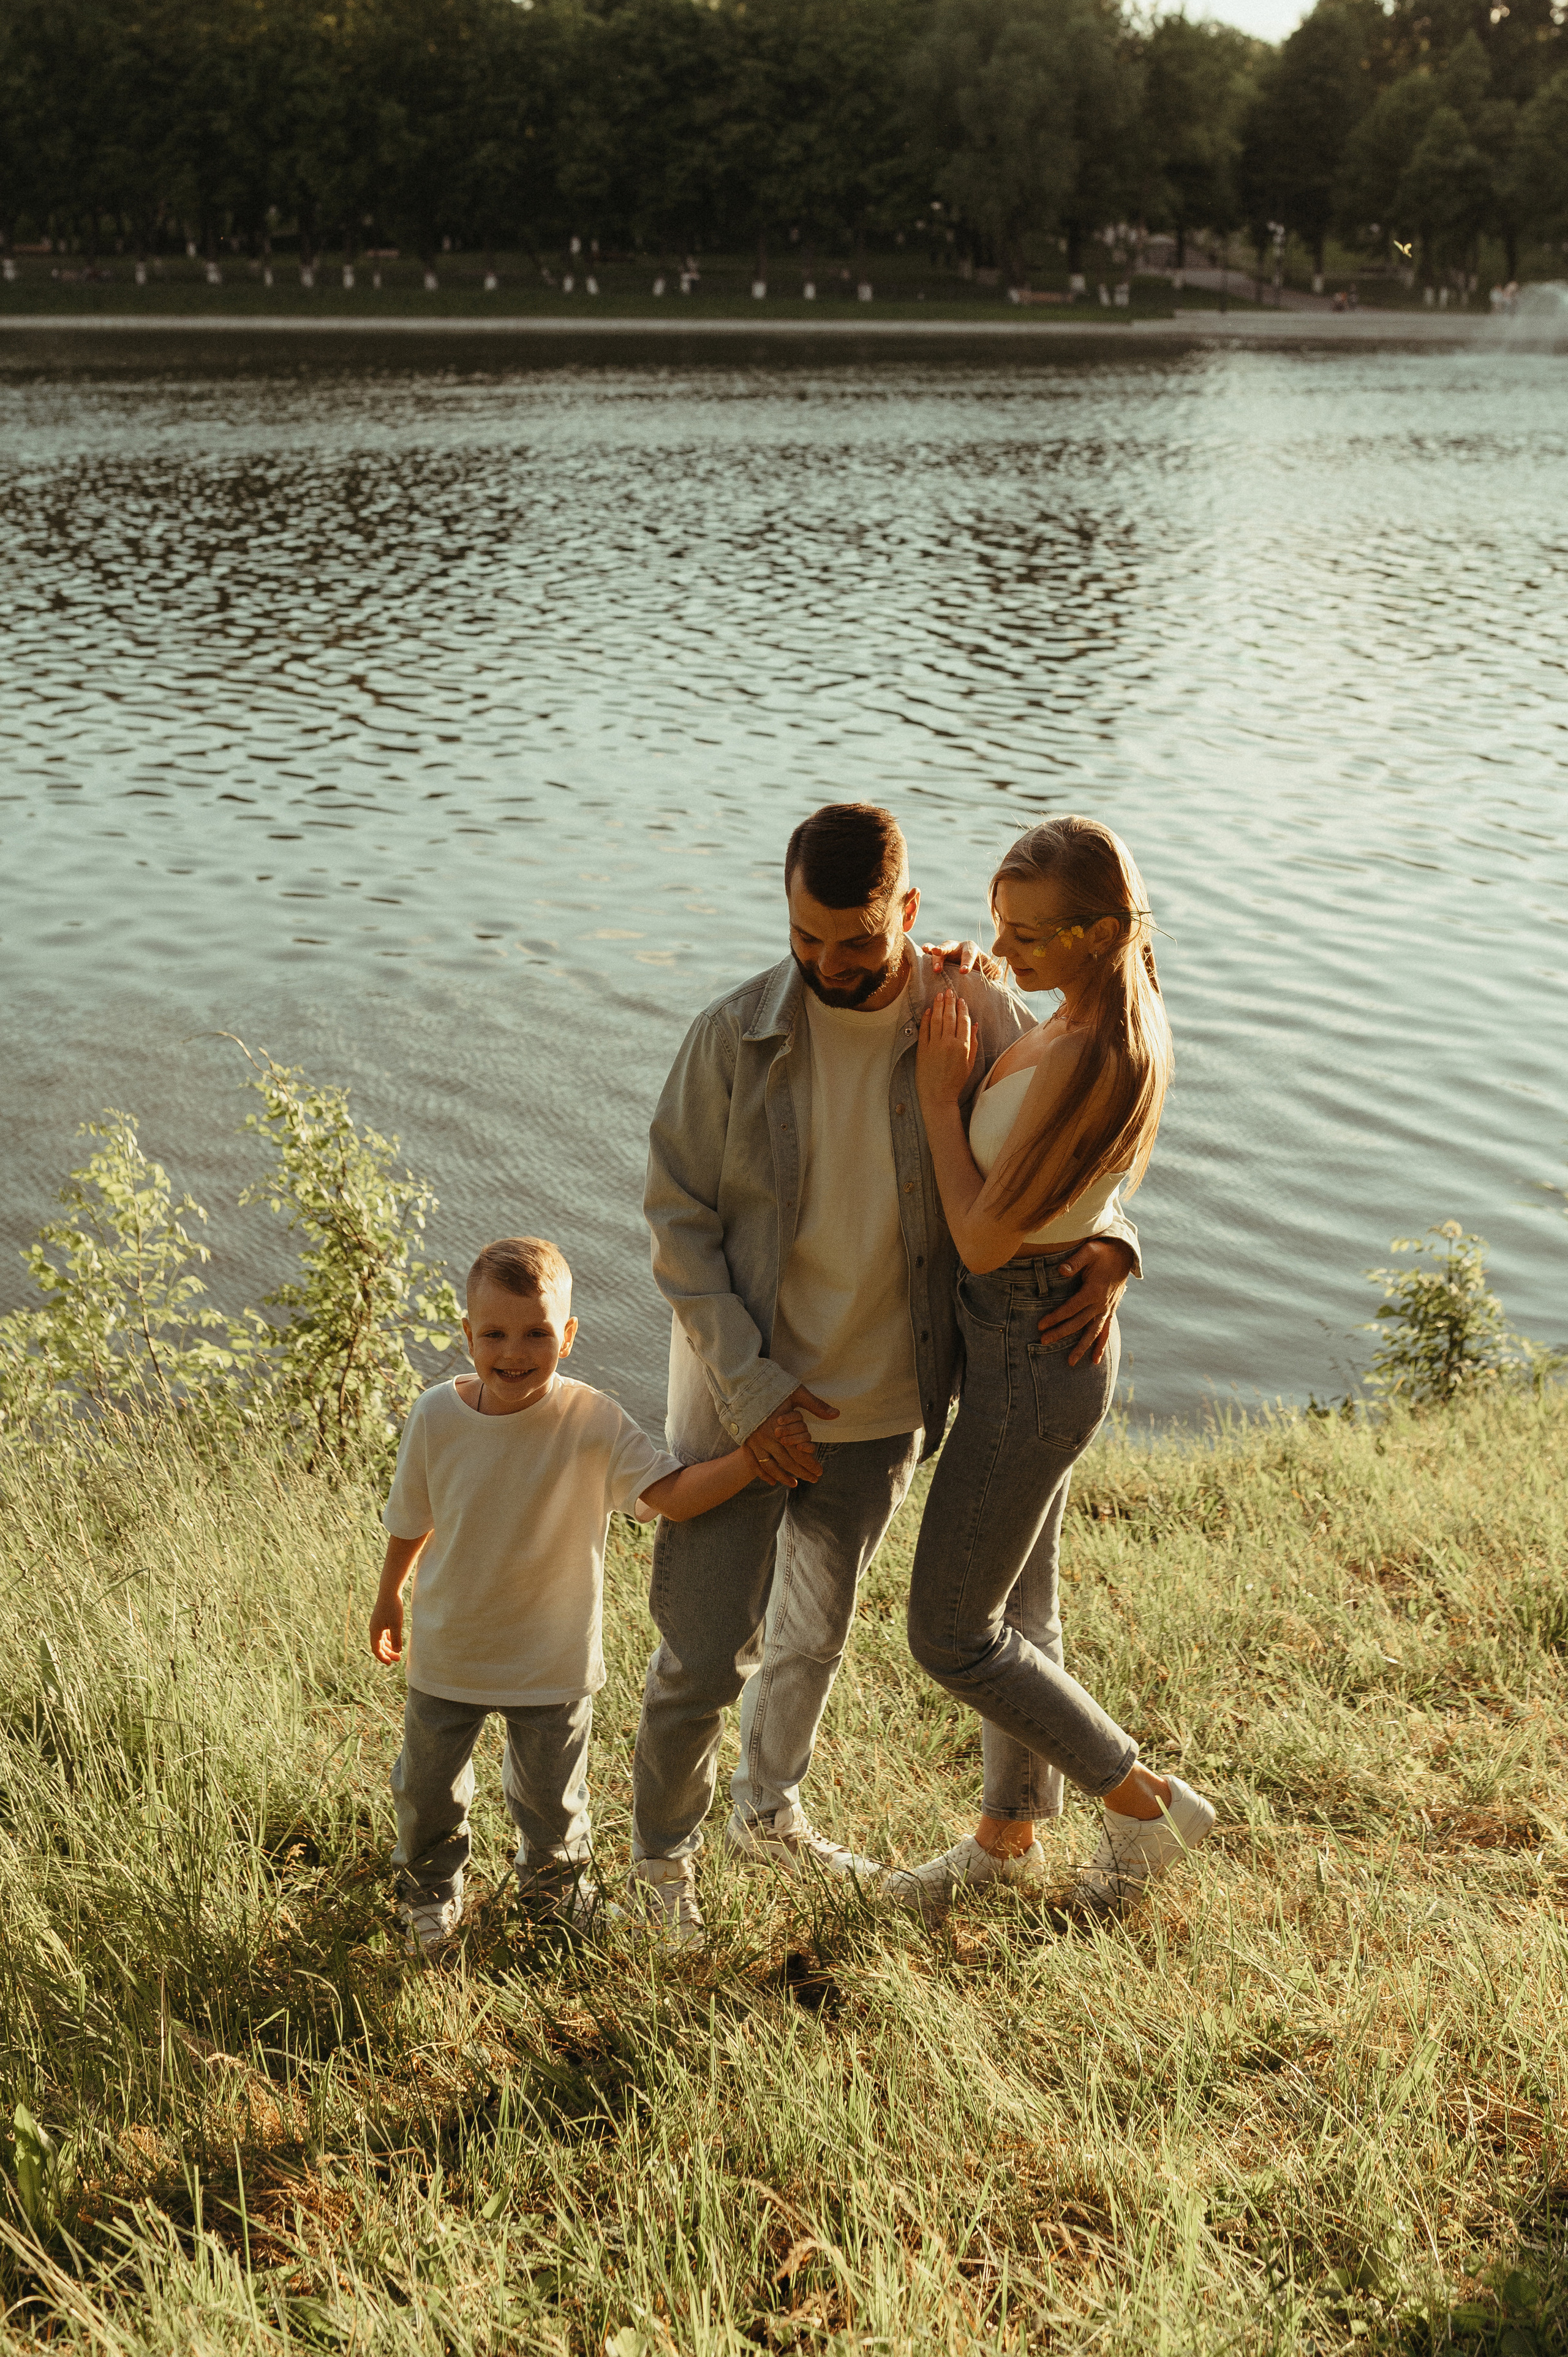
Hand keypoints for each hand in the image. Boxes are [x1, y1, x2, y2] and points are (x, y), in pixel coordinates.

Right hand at [370, 1591, 403, 1664]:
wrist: (389, 1591)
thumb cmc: (393, 1607)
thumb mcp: (396, 1624)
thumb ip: (396, 1638)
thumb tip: (397, 1651)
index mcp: (375, 1631)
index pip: (376, 1649)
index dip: (382, 1657)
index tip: (390, 1663)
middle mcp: (374, 1629)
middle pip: (379, 1646)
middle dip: (388, 1653)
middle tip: (398, 1659)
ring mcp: (377, 1624)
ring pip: (382, 1640)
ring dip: (389, 1647)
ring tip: (399, 1652)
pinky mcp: (381, 1619)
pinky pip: (384, 1633)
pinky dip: (389, 1639)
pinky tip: (396, 1641)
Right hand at [744, 1388, 836, 1483]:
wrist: (743, 1384)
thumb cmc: (773, 1387)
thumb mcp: (797, 1393)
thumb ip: (816, 1406)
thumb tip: (836, 1414)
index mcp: (781, 1429)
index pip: (799, 1453)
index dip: (811, 1464)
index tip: (820, 1472)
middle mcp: (767, 1438)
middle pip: (787, 1462)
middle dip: (802, 1473)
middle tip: (813, 1480)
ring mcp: (754, 1441)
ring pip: (770, 1466)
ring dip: (783, 1477)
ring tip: (794, 1484)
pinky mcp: (745, 1442)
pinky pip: (753, 1463)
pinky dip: (762, 1474)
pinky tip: (771, 1481)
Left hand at [916, 987, 977, 1115]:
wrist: (938, 1096)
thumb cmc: (956, 1082)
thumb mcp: (970, 1063)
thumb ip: (973, 1043)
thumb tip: (974, 1025)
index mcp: (962, 1046)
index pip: (963, 1021)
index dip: (962, 1008)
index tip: (961, 1000)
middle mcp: (948, 1043)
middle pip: (949, 1016)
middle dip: (950, 1001)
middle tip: (949, 990)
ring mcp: (934, 1045)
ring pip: (936, 1019)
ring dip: (937, 1005)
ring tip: (939, 995)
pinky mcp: (922, 1050)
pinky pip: (923, 1029)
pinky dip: (925, 1018)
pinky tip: (927, 1010)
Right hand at [922, 939, 1002, 981]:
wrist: (968, 966)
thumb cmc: (978, 967)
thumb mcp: (987, 968)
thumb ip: (992, 970)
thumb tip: (997, 972)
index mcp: (970, 948)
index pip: (968, 955)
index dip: (966, 963)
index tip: (964, 972)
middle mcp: (957, 946)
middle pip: (950, 946)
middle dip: (944, 949)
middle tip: (939, 953)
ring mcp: (946, 950)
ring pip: (939, 949)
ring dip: (935, 955)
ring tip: (933, 962)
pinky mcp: (938, 955)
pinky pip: (931, 950)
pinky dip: (927, 949)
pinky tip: (922, 950)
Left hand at [1037, 1237, 1134, 1367]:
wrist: (1123, 1254)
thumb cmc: (1102, 1252)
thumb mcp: (1088, 1252)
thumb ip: (1074, 1262)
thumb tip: (1060, 1271)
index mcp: (1093, 1291)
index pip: (1070, 1308)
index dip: (1055, 1317)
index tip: (1041, 1325)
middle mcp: (1101, 1304)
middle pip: (1078, 1323)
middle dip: (1060, 1333)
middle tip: (1044, 1341)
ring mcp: (1106, 1309)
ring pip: (1093, 1332)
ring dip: (1081, 1347)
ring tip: (1070, 1362)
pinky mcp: (1110, 1311)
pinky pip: (1105, 1331)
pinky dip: (1100, 1345)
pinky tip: (1094, 1359)